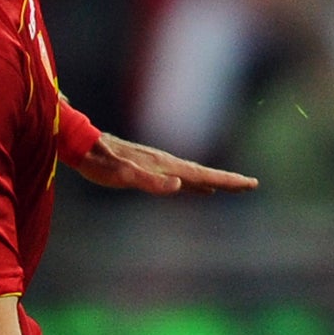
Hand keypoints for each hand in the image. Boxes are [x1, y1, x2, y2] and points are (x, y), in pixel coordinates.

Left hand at [72, 133, 257, 194]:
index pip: (203, 174)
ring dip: (215, 181)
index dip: (226, 180)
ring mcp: (160, 167)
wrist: (82, 145)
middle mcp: (166, 164)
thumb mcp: (123, 175)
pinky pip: (181, 178)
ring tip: (232, 186)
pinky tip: (198, 189)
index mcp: (165, 166)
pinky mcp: (150, 171)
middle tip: (252, 185)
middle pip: (204, 173)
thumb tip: (178, 186)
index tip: (250, 183)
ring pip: (194, 175)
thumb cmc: (100, 162)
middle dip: (228, 180)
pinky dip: (196, 184)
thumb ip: (149, 181)